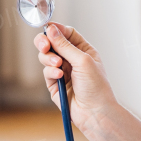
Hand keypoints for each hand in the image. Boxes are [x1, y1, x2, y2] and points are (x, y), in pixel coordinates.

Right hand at [34, 23, 116, 137]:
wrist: (94, 112)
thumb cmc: (96, 87)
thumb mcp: (82, 60)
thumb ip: (64, 45)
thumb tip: (51, 29)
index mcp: (83, 50)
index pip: (66, 33)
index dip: (56, 29)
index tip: (47, 27)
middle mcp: (72, 59)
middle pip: (52, 43)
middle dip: (46, 43)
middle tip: (45, 46)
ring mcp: (62, 71)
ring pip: (46, 57)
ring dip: (49, 58)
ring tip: (57, 65)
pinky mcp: (54, 84)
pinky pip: (46, 72)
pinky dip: (51, 72)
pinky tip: (59, 77)